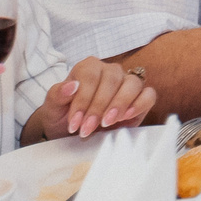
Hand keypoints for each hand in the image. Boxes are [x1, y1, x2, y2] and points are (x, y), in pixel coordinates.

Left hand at [30, 56, 158, 140]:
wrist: (74, 133)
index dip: (83, 99)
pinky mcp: (140, 98)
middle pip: (112, 80)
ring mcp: (127, 83)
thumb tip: (71, 86)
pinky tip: (125, 117)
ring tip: (106, 124)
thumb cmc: (63, 117)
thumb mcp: (52, 108)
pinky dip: (139, 105)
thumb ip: (57, 95)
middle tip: (87, 129)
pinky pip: (148, 95)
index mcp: (88, 68)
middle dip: (98, 107)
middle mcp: (110, 71)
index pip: (90, 75)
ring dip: (119, 105)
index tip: (74, 122)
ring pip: (132, 84)